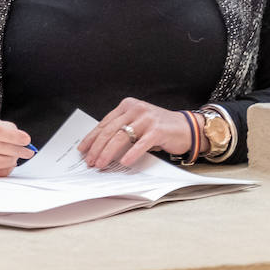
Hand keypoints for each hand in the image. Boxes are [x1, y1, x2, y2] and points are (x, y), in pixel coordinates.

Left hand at [78, 97, 194, 168]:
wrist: (186, 127)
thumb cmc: (159, 127)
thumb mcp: (137, 122)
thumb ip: (121, 128)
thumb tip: (99, 146)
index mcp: (128, 105)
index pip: (105, 123)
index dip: (92, 138)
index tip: (83, 149)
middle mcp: (136, 109)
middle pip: (110, 130)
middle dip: (97, 148)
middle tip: (90, 161)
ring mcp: (147, 119)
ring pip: (121, 137)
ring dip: (108, 153)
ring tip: (101, 164)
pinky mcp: (158, 130)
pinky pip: (140, 144)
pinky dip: (131, 154)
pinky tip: (124, 162)